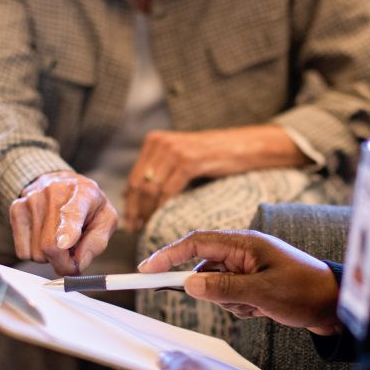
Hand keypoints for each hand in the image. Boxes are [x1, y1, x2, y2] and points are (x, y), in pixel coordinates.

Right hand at [9, 171, 117, 275]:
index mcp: (83, 194)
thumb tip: (79, 263)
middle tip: (72, 260)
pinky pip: (22, 252)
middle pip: (50, 245)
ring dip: (49, 257)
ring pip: (36, 253)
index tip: (65, 243)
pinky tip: (44, 237)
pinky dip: (35, 252)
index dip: (67, 231)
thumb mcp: (106, 220)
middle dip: (63, 263)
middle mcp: (54, 193)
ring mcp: (31, 201)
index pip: (72, 213)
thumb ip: (97, 243)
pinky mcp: (16, 210)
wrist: (61, 182)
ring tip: (58, 239)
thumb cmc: (88, 205)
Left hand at [123, 125, 307, 231]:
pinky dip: (162, 207)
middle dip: (135, 210)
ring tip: (146, 226)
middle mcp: (161, 143)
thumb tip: (130, 194)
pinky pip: (168, 190)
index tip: (129, 221)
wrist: (241, 146)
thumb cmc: (211, 156)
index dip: (130, 202)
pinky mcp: (188, 161)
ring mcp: (174, 151)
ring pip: (151, 189)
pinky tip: (161, 218)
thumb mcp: (178, 158)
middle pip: (139, 184)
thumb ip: (157, 171)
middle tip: (134, 228)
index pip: (134, 177)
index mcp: (154, 141)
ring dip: (147, 212)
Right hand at [139, 230, 340, 334]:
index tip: (146, 269)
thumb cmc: (305, 291)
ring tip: (260, 306)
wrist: (336, 305)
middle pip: (205, 268)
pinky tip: (263, 309)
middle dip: (214, 290)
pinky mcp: (254, 284)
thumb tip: (189, 285)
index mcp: (244, 243)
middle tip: (241, 300)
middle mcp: (243, 252)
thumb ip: (223, 288)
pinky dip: (240, 306)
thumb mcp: (262, 292)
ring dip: (230, 301)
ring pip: (216, 286)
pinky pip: (230, 296)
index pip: (196, 244)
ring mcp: (248, 268)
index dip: (168, 254)